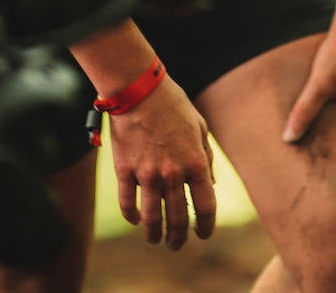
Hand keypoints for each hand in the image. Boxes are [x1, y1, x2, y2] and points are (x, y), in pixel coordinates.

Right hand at [108, 74, 215, 248]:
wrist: (139, 89)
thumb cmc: (173, 104)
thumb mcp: (199, 126)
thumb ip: (205, 156)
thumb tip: (210, 184)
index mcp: (194, 162)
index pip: (206, 206)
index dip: (207, 226)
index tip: (203, 234)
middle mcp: (172, 173)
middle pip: (178, 219)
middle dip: (178, 237)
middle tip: (176, 244)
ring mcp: (146, 174)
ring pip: (151, 219)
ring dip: (155, 234)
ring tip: (156, 240)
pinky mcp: (124, 171)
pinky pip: (127, 204)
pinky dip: (131, 216)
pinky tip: (135, 220)